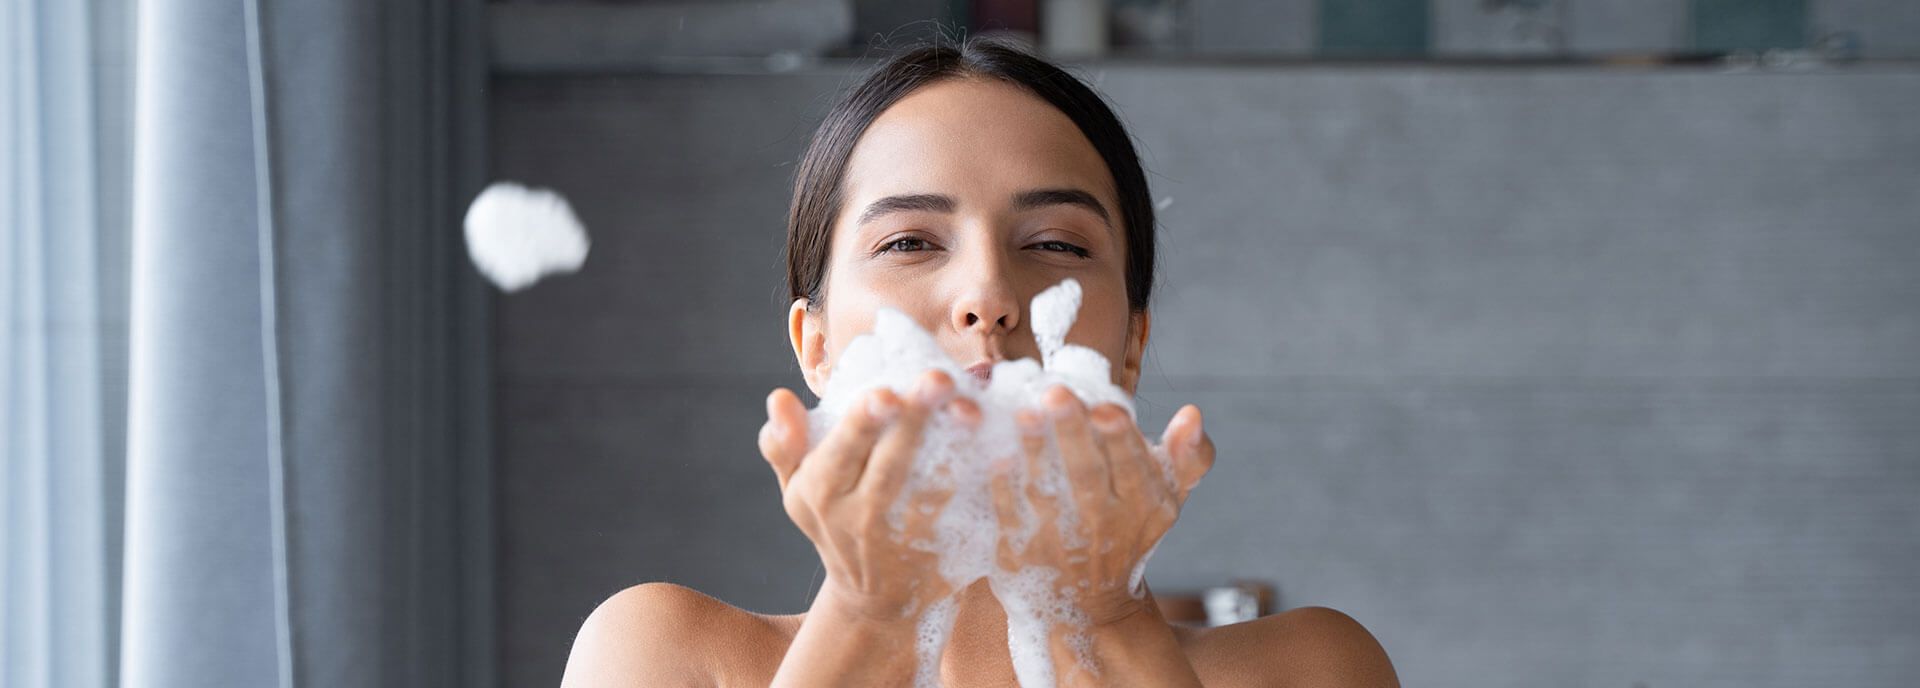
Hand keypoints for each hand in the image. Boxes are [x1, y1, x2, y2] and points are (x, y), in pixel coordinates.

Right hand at [758, 370, 982, 621]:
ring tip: (973, 407)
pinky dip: (980, 479)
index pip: (839, 453)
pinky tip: (998, 445)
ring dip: (955, 447)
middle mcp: (860, 516)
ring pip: (932, 488)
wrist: (874, 598)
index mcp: (819, 492)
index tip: (884, 392)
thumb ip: (783, 444)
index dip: (861, 424)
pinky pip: (962, 511)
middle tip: (937, 380)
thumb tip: (778, 398)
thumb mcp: (797, 488)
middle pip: (890, 466)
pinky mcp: (944, 546)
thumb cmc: (833, 520)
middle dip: (914, 422)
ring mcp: (905, 534)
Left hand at [989, 386, 1215, 625]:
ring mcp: (1058, 539)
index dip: (1120, 438)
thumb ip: (1188, 457)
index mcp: (1140, 504)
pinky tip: (997, 457)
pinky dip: (1004, 489)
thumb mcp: (1167, 500)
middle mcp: (1101, 524)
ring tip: (1026, 413)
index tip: (1107, 407)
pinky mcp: (1019, 551)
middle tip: (1056, 392)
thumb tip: (1192, 413)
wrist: (1090, 608)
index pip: (1132, 466)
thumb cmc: (1128, 533)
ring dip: (1035, 452)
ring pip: (1046, 490)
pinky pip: (1010, 515)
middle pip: (1086, 474)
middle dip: (1072, 432)